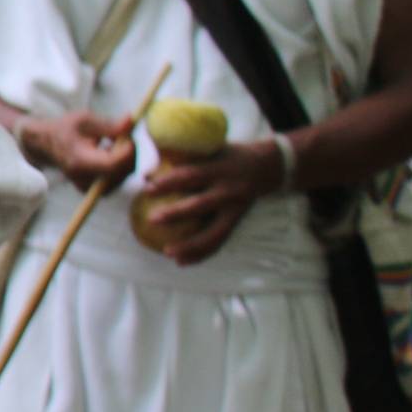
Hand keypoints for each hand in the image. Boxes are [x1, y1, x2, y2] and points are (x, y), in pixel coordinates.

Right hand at [25, 111, 137, 186]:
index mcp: (79, 161)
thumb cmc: (64, 129)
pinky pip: (118, 178)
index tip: (129, 136)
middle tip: (125, 134)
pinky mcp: (93, 189)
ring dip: (126, 157)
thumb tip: (131, 122)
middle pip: (122, 172)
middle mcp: (84, 178)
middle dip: (130, 152)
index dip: (127, 152)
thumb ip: (109, 125)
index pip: (112, 164)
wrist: (46, 145)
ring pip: (123, 175)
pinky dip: (121, 164)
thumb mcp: (85, 120)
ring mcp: (89, 187)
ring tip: (113, 142)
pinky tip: (109, 152)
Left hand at [139, 139, 284, 265]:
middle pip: (201, 205)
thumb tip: (145, 175)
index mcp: (219, 169)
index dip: (170, 182)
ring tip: (167, 253)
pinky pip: (219, 242)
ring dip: (191, 246)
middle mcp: (229, 190)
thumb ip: (181, 160)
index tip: (148, 188)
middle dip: (177, 214)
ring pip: (213, 233)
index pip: (191, 175)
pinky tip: (182, 261)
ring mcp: (235, 209)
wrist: (266, 167)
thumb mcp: (209, 150)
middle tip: (152, 220)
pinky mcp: (237, 222)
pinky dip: (201, 254)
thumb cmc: (226, 156)